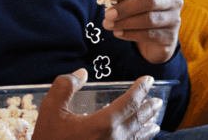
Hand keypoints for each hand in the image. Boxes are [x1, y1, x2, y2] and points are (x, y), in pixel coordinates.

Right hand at [31, 69, 160, 139]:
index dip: (140, 89)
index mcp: (105, 124)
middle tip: (158, 101)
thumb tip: (81, 74)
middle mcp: (116, 139)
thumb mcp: (50, 109)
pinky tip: (139, 139)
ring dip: (147, 127)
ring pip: (138, 137)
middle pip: (139, 121)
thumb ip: (65, 86)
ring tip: (155, 121)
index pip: (130, 102)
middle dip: (149, 109)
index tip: (148, 79)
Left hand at [102, 0, 181, 63]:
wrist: (155, 38)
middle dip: (126, 8)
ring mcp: (175, 18)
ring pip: (149, 19)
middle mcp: (173, 0)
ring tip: (108, 25)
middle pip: (149, 0)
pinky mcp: (171, 36)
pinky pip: (149, 35)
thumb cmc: (141, 12)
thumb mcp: (133, 1)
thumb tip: (110, 0)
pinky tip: (117, 33)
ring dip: (125, 22)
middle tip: (107, 14)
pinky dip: (130, 34)